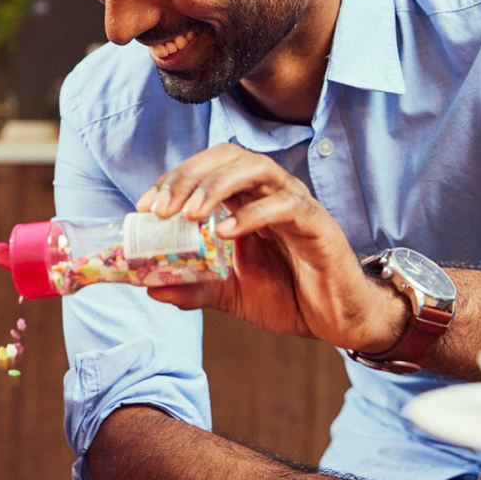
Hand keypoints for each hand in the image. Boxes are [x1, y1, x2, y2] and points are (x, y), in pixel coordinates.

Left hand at [136, 143, 408, 353]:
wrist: (337, 321)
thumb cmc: (289, 297)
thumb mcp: (230, 293)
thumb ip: (193, 287)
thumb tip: (148, 288)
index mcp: (246, 200)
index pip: (205, 169)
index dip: (172, 180)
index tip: (143, 207)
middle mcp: (269, 192)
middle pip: (227, 157)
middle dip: (188, 177)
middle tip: (159, 209)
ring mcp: (295, 203)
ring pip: (256, 169)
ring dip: (217, 186)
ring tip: (190, 215)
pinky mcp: (318, 224)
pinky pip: (286, 205)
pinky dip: (253, 214)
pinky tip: (227, 233)